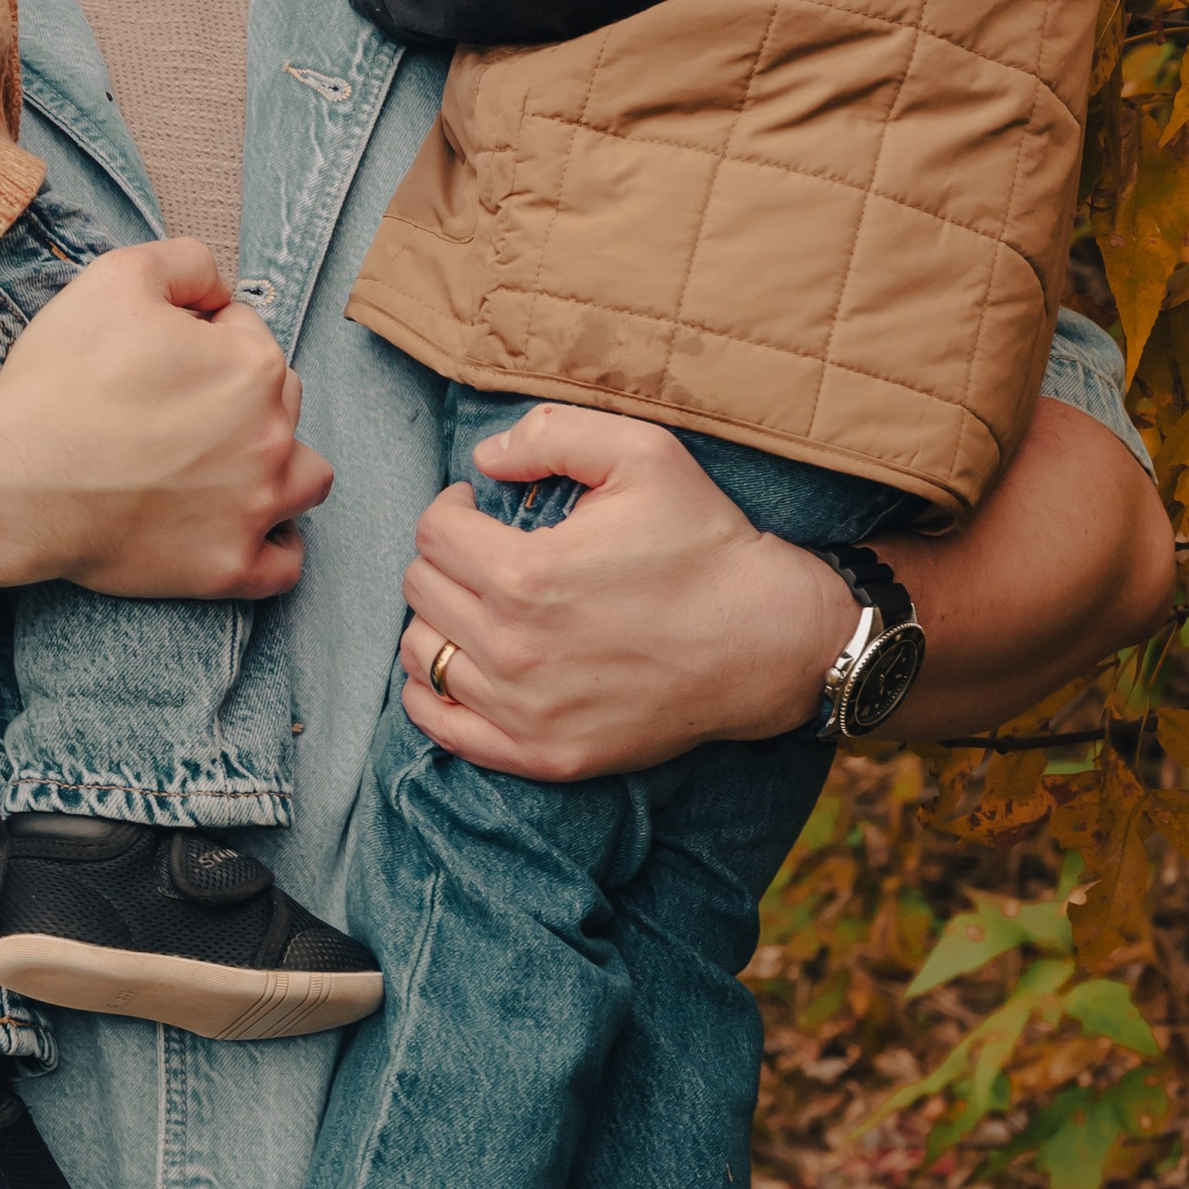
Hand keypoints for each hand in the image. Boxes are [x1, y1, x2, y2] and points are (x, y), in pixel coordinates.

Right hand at [0, 237, 331, 601]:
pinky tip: (248, 528)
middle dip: (238, 394)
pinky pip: (285, 565)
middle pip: (278, 401)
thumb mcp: (117, 276)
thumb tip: (217, 288)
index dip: (203, 333)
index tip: (160, 353)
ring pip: (305, 479)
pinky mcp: (227, 566)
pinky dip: (276, 546)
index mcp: (253, 366)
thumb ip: (185, 261)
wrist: (17, 480)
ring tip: (231, 464)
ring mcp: (254, 508)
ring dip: (280, 465)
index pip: (248, 332)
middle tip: (174, 404)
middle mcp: (270, 437)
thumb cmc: (63, 379)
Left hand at [396, 402, 859, 779]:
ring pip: (421, 655)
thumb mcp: (643, 454)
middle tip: (483, 552)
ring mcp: (526, 710)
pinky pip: (442, 725)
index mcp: (526, 574)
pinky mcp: (544, 754)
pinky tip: (461, 662)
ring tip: (477, 604)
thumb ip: (552, 433)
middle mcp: (514, 648)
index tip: (479, 508)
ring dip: (439, 620)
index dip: (452, 507)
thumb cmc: (705, 543)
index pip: (433, 533)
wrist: (766, 642)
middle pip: (421, 590)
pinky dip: (432, 692)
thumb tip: (483, 457)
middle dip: (446, 559)